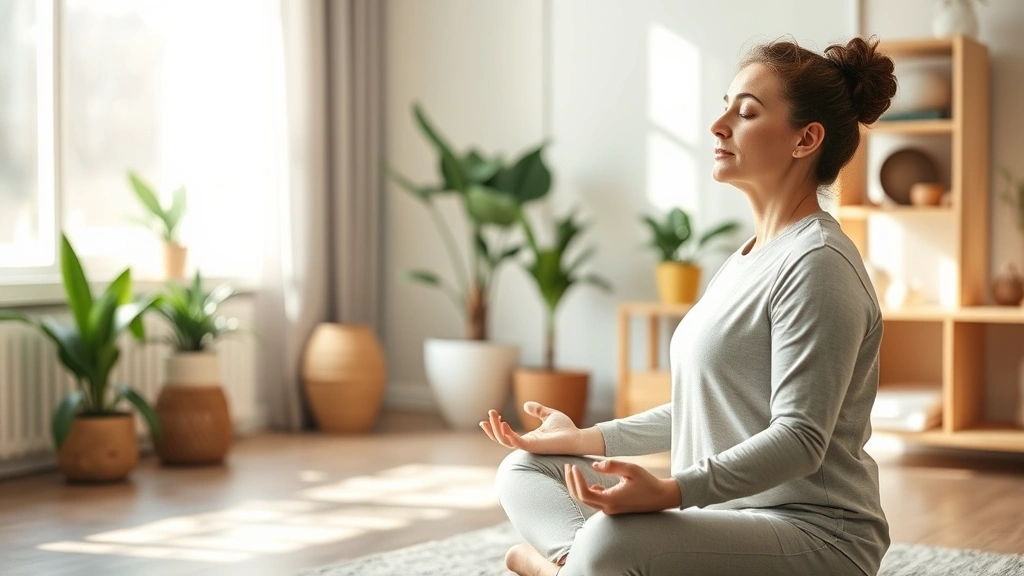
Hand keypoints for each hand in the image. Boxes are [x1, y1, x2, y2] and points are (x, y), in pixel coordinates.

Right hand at [479, 402, 584, 454]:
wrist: (577, 437)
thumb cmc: (566, 429)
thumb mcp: (548, 415)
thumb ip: (537, 410)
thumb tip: (525, 405)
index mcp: (528, 438)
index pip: (506, 435)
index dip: (495, 427)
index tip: (487, 417)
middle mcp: (526, 443)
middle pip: (502, 439)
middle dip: (493, 428)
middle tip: (489, 413)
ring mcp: (529, 446)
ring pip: (505, 441)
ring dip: (497, 429)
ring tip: (494, 416)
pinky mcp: (533, 447)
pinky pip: (516, 443)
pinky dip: (508, 434)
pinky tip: (503, 423)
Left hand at [564, 459, 680, 514]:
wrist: (661, 497)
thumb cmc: (648, 482)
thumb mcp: (631, 469)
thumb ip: (612, 466)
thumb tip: (594, 465)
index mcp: (611, 500)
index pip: (584, 493)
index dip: (575, 480)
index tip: (574, 466)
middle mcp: (608, 508)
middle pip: (581, 498)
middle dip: (571, 482)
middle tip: (568, 466)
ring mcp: (610, 510)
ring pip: (586, 500)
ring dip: (577, 486)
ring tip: (573, 470)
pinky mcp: (613, 508)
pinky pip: (595, 501)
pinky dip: (587, 491)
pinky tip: (589, 481)